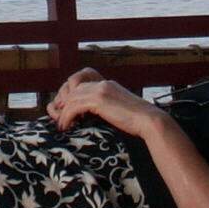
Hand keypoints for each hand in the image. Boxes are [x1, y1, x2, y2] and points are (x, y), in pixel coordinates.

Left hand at [47, 68, 164, 138]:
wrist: (150, 121)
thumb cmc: (138, 121)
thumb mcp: (119, 109)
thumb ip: (107, 106)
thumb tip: (93, 115)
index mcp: (107, 84)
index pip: (80, 81)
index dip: (69, 93)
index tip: (65, 108)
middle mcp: (103, 83)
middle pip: (72, 86)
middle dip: (62, 101)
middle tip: (58, 116)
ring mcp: (101, 90)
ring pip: (71, 97)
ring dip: (63, 112)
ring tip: (61, 126)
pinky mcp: (100, 100)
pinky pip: (74, 106)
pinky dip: (67, 116)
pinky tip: (66, 127)